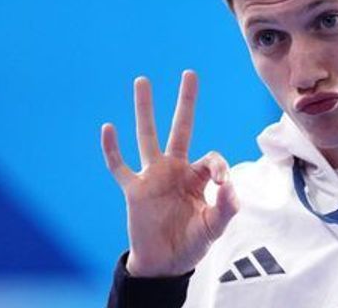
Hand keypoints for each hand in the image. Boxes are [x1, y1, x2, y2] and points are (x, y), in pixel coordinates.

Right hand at [101, 70, 238, 276]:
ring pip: (147, 137)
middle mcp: (175, 170)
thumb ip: (226, 208)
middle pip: (180, 129)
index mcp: (197, 177)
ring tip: (143, 80)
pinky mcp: (134, 190)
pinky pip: (120, 167)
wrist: (165, 264)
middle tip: (190, 73)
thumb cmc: (192, 242)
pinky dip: (112, 149)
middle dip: (186, 102)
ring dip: (145, 110)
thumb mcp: (215, 227)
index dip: (219, 167)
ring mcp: (153, 177)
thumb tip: (229, 186)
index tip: (223, 184)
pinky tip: (108, 128)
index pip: (211, 158)